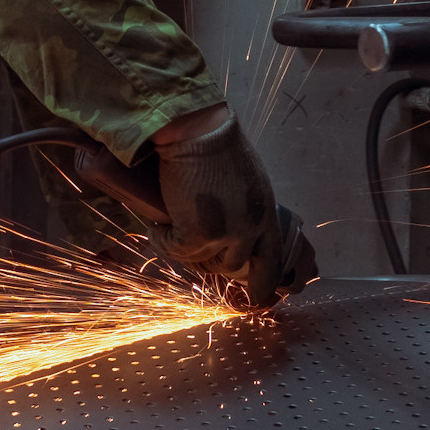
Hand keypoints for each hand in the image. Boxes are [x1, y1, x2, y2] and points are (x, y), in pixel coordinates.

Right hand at [153, 110, 294, 305]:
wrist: (197, 130)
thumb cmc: (218, 146)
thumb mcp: (248, 183)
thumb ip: (247, 210)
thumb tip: (233, 233)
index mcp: (267, 216)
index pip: (271, 266)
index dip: (261, 285)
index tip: (255, 299)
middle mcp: (251, 230)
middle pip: (230, 267)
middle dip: (209, 260)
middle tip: (191, 243)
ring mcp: (225, 235)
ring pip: (200, 260)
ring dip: (184, 247)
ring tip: (170, 226)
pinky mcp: (197, 235)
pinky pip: (175, 250)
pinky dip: (162, 239)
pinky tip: (158, 224)